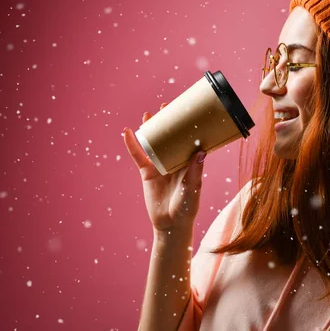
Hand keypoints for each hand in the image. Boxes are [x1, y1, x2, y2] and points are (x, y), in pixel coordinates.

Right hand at [122, 102, 205, 232]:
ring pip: (154, 143)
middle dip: (168, 122)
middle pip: (170, 137)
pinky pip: (138, 156)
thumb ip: (195, 171)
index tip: (187, 111)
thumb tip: (202, 152)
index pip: (189, 140)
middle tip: (166, 106)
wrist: (170, 224)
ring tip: (149, 114)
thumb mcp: (193, 188)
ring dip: (151, 129)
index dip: (187, 126)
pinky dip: (132, 144)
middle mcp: (174, 161)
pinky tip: (127, 132)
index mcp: (189, 162)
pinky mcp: (147, 172)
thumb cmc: (187, 207)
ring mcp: (159, 165)